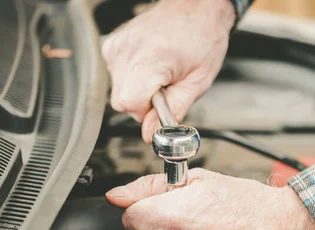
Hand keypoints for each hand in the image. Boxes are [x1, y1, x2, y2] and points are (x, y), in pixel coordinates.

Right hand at [102, 0, 234, 141]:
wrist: (196, 9)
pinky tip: (150, 65)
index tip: (164, 105)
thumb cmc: (202, 39)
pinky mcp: (112, 45)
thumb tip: (151, 133)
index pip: (130, 105)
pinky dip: (132, 77)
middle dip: (144, 103)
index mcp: (150, 60)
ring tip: (161, 72)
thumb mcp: (196, 83)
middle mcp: (128, 51)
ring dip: (139, 90)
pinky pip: (116, 75)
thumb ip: (173, 111)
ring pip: (119, 90)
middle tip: (167, 87)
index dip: (148, 112)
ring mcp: (117, 46)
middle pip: (122, 101)